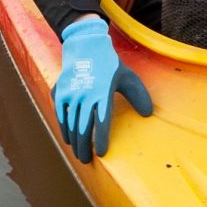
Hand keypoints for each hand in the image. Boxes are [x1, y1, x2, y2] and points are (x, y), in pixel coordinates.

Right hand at [52, 15, 153, 162]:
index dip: (100, 140)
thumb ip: (138, 96)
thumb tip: (148, 114)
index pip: (100, 122)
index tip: (101, 153)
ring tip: (78, 154)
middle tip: (86, 160)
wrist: (85, 45)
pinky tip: (68, 139)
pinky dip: (64, 128)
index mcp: (102, 92)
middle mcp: (84, 94)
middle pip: (82, 127)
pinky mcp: (59, 91)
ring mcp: (69, 93)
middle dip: (84, 147)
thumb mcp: (128, 77)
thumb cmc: (109, 64)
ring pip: (69, 123)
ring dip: (73, 141)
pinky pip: (60, 115)